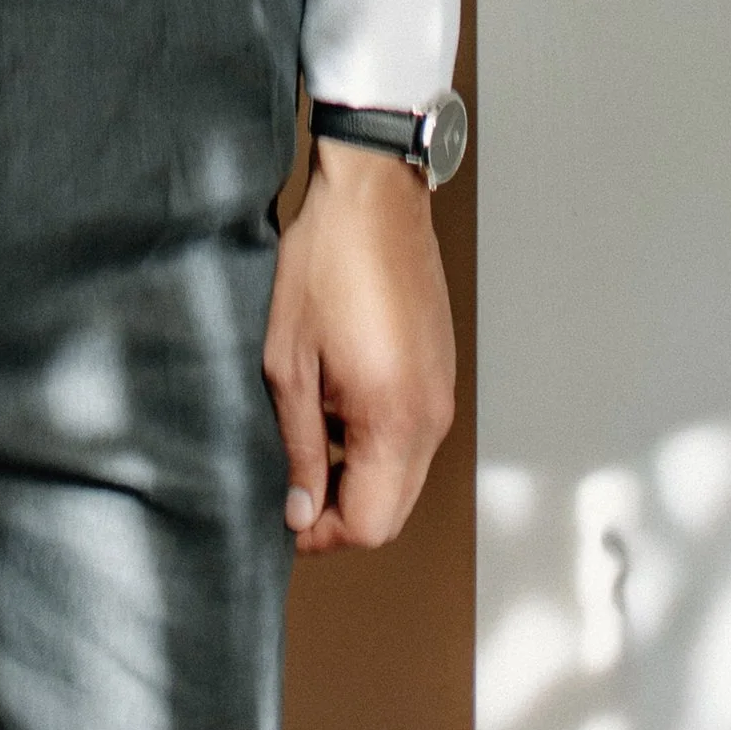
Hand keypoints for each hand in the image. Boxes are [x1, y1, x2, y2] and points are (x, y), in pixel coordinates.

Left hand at [263, 135, 455, 556]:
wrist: (373, 196)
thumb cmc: (324, 267)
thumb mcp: (288, 363)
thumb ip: (300, 447)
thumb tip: (302, 512)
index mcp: (394, 420)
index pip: (371, 525)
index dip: (323, 533)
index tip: (287, 512)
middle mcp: (431, 417)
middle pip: (394, 510)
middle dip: (344, 512)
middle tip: (295, 483)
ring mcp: (443, 394)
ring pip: (406, 476)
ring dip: (362, 477)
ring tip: (314, 433)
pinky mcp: (442, 372)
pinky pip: (416, 437)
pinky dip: (381, 444)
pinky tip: (342, 404)